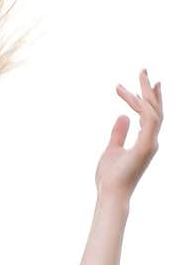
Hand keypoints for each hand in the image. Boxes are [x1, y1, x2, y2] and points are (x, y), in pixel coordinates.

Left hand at [95, 68, 162, 201]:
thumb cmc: (110, 177)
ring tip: (139, 76)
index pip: (150, 115)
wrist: (110, 193)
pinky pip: (150, 121)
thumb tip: (122, 115)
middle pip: (155, 110)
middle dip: (150, 89)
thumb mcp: (112, 149)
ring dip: (146, 93)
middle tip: (144, 70)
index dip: (149, 98)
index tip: (143, 82)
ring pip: (154, 112)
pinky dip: (144, 107)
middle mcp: (152, 141)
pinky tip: (134, 95)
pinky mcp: (146, 146)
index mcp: (145, 141)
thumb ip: (118, 133)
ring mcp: (151, 144)